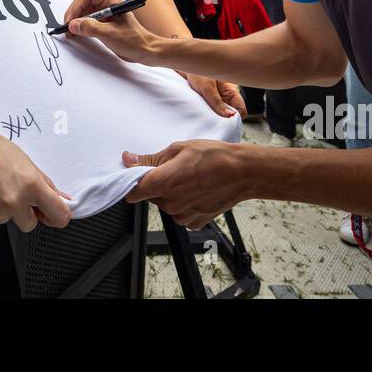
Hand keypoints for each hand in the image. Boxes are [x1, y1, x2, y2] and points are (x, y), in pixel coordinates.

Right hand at [0, 127, 72, 230]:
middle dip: (25, 212)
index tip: (51, 212)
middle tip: (12, 190)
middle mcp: (14, 202)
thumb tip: (64, 200)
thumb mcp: (26, 162)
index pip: (59, 217)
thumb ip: (46, 185)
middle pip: (31, 224)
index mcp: (32, 186)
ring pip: (8, 221)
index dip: (57, 216)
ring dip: (4, 209)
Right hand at [61, 0, 162, 63]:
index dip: (76, 7)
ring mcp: (106, 14)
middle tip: (67, 26)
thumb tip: (73, 24)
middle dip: (74, 14)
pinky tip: (76, 33)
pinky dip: (81, 27)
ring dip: (76, 21)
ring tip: (69, 32)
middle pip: (84, 4)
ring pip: (85, 12)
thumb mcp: (109, 34)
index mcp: (112, 0)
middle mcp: (108, 4)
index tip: (70, 20)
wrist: (145, 51)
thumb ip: (90, 28)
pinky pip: (88, 21)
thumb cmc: (133, 40)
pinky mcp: (104, 23)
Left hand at [123, 139, 254, 229]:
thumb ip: (151, 159)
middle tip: (176, 169)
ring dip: (172, 194)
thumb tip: (128, 160)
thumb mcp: (179, 149)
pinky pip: (181, 213)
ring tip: (191, 178)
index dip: (132, 183)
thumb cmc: (214, 156)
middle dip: (158, 184)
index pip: (132, 192)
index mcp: (163, 183)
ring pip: (166, 204)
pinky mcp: (194, 222)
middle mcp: (170, 203)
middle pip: (151, 196)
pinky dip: (185, 203)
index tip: (136, 175)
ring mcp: (182, 215)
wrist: (243, 173)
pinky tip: (198, 190)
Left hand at [181, 72, 244, 117]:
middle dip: (223, 118)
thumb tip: (229, 116)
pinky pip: (210, 108)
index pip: (241, 109)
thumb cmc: (197, 69)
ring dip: (213, 115)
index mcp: (231, 90)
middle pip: (230, 112)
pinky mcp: (207, 97)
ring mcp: (217, 96)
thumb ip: (217, 102)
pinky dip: (206, 112)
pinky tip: (200, 110)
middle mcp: (225, 94)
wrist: (183, 62)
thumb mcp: (207, 87)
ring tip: (204, 114)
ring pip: (220, 111)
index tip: (225, 122)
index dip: (235, 117)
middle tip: (212, 120)